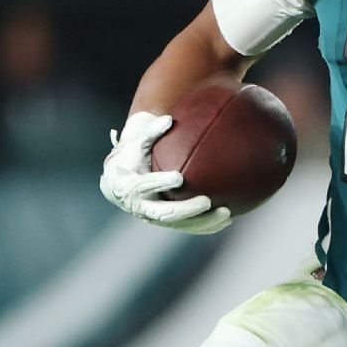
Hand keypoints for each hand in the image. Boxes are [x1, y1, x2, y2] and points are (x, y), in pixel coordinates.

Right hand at [100, 112, 232, 234]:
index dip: (160, 183)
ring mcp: (154, 218)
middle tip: (207, 201)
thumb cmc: (131, 157)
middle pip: (164, 213)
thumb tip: (168, 119)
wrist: (119, 183)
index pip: (144, 186)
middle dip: (186, 209)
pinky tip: (227, 221)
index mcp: (129, 187)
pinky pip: (187, 227)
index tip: (178, 178)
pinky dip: (206, 226)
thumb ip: (150, 132)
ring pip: (180, 224)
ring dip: (203, 222)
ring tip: (226, 214)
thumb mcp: (135, 143)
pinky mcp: (166, 223)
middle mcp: (141, 207)